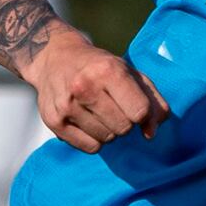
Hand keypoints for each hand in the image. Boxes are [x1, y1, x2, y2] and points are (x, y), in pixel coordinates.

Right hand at [24, 25, 168, 152]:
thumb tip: (151, 133)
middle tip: (113, 106)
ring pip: (107, 139)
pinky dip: (93, 138)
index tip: (136, 106)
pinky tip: (85, 120)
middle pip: (124, 128)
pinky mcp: (54, 121)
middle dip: (125, 121)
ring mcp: (67, 105)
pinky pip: (91, 147)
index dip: (143, 114)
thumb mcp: (130, 73)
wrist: (55, 58)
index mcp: (108, 70)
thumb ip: (152, 101)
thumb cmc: (99, 67)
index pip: (140, 112)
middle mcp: (85, 87)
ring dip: (109, 130)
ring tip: (98, 110)